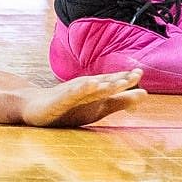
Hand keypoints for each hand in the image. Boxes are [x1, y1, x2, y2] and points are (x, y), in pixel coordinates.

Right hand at [17, 70, 143, 127]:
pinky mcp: (60, 99)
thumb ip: (121, 101)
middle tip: (135, 74)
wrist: (36, 108)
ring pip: (90, 87)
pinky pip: (72, 93)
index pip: (113, 82)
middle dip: (119, 79)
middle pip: (104, 82)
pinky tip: (89, 85)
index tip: (140, 73)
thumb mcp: (99, 107)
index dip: (126, 78)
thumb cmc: (70, 107)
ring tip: (118, 82)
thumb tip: (145, 93)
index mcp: (96, 89)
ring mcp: (72, 92)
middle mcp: (85, 87)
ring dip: (104, 83)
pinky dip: (81, 89)